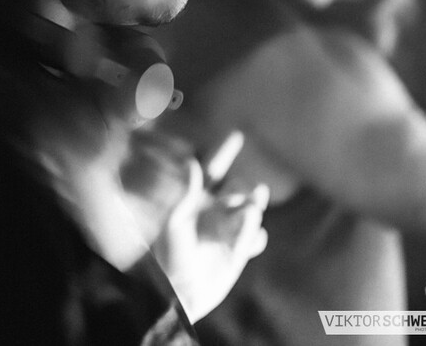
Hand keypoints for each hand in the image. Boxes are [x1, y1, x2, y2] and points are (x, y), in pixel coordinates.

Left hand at [152, 131, 268, 322]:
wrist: (178, 291)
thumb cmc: (169, 253)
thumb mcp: (175, 220)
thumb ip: (185, 192)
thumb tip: (192, 161)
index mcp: (197, 198)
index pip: (214, 168)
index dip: (224, 151)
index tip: (237, 134)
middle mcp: (215, 209)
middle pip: (238, 187)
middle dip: (243, 187)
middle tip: (242, 195)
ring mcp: (227, 229)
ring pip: (251, 208)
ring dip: (254, 207)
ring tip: (251, 210)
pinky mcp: (238, 252)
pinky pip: (255, 238)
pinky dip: (255, 238)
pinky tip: (253, 241)